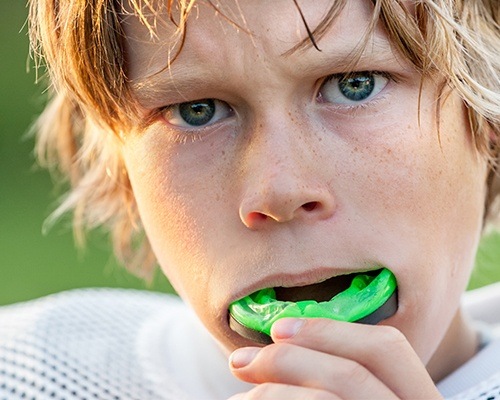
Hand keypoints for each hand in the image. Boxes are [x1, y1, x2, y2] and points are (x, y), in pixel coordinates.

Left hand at [228, 318, 442, 398]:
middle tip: (239, 361)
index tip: (278, 329)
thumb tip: (282, 343)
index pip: (387, 349)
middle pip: (351, 373)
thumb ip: (339, 378)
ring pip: (325, 399)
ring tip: (239, 397)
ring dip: (271, 392)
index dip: (330, 331)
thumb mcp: (360, 395)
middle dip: (287, 359)